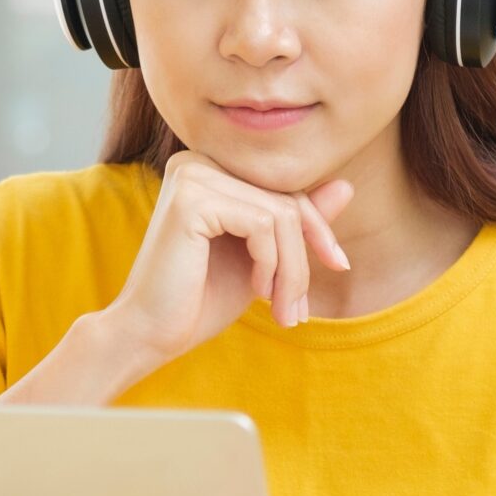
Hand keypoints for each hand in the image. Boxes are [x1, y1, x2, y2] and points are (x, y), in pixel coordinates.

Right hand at [100, 151, 353, 366]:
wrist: (150, 335)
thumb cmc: (199, 300)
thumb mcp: (263, 258)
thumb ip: (296, 222)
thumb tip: (345, 184)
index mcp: (210, 170)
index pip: (284, 188)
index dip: (317, 228)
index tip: (338, 267)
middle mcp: (197, 161)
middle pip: (286, 198)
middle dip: (304, 257)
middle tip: (300, 308)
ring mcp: (192, 174)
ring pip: (281, 214)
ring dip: (292, 269)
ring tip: (282, 308)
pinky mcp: (192, 198)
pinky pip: (264, 223)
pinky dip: (271, 263)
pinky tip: (257, 289)